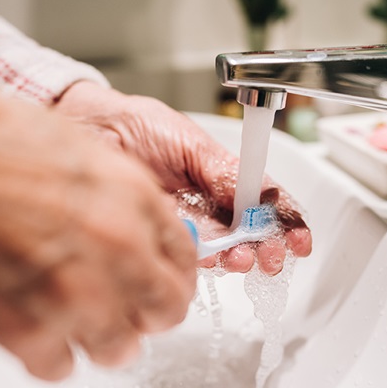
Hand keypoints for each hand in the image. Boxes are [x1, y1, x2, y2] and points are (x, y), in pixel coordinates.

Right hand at [0, 68, 196, 379]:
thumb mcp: (71, 150)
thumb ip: (115, 197)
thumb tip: (136, 228)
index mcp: (131, 198)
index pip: (185, 258)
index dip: (174, 275)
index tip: (163, 282)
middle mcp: (114, 248)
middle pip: (164, 310)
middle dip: (148, 312)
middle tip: (131, 309)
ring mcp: (74, 295)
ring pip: (120, 348)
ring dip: (102, 338)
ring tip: (77, 321)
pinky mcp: (26, 332)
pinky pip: (62, 366)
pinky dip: (49, 354)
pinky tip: (34, 329)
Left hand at [55, 82, 311, 274]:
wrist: (86, 131)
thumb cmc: (133, 126)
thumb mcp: (187, 142)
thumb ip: (222, 170)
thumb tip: (257, 194)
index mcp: (220, 175)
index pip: (262, 201)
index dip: (285, 221)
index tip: (299, 240)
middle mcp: (207, 203)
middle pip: (248, 232)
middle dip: (266, 247)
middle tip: (271, 257)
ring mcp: (185, 223)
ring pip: (222, 249)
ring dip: (238, 258)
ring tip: (243, 259)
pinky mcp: (158, 238)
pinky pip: (187, 255)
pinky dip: (203, 261)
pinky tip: (211, 259)